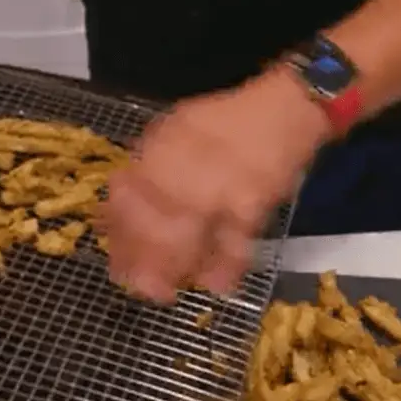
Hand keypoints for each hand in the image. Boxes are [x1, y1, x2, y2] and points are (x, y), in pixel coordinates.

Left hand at [102, 70, 330, 302]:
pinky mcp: (254, 201)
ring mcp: (221, 185)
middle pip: (153, 217)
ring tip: (162, 292)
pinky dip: (225, 266)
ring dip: (172, 266)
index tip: (115, 251)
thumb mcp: (178, 128)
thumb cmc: (227, 121)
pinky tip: (213, 285)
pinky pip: (235, 240)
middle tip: (132, 283)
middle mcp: (187, 164)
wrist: (285, 107)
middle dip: (140, 255)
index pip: (129, 190)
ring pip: (188, 232)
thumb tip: (121, 204)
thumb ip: (152, 163)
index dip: (118, 225)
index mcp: (165, 144)